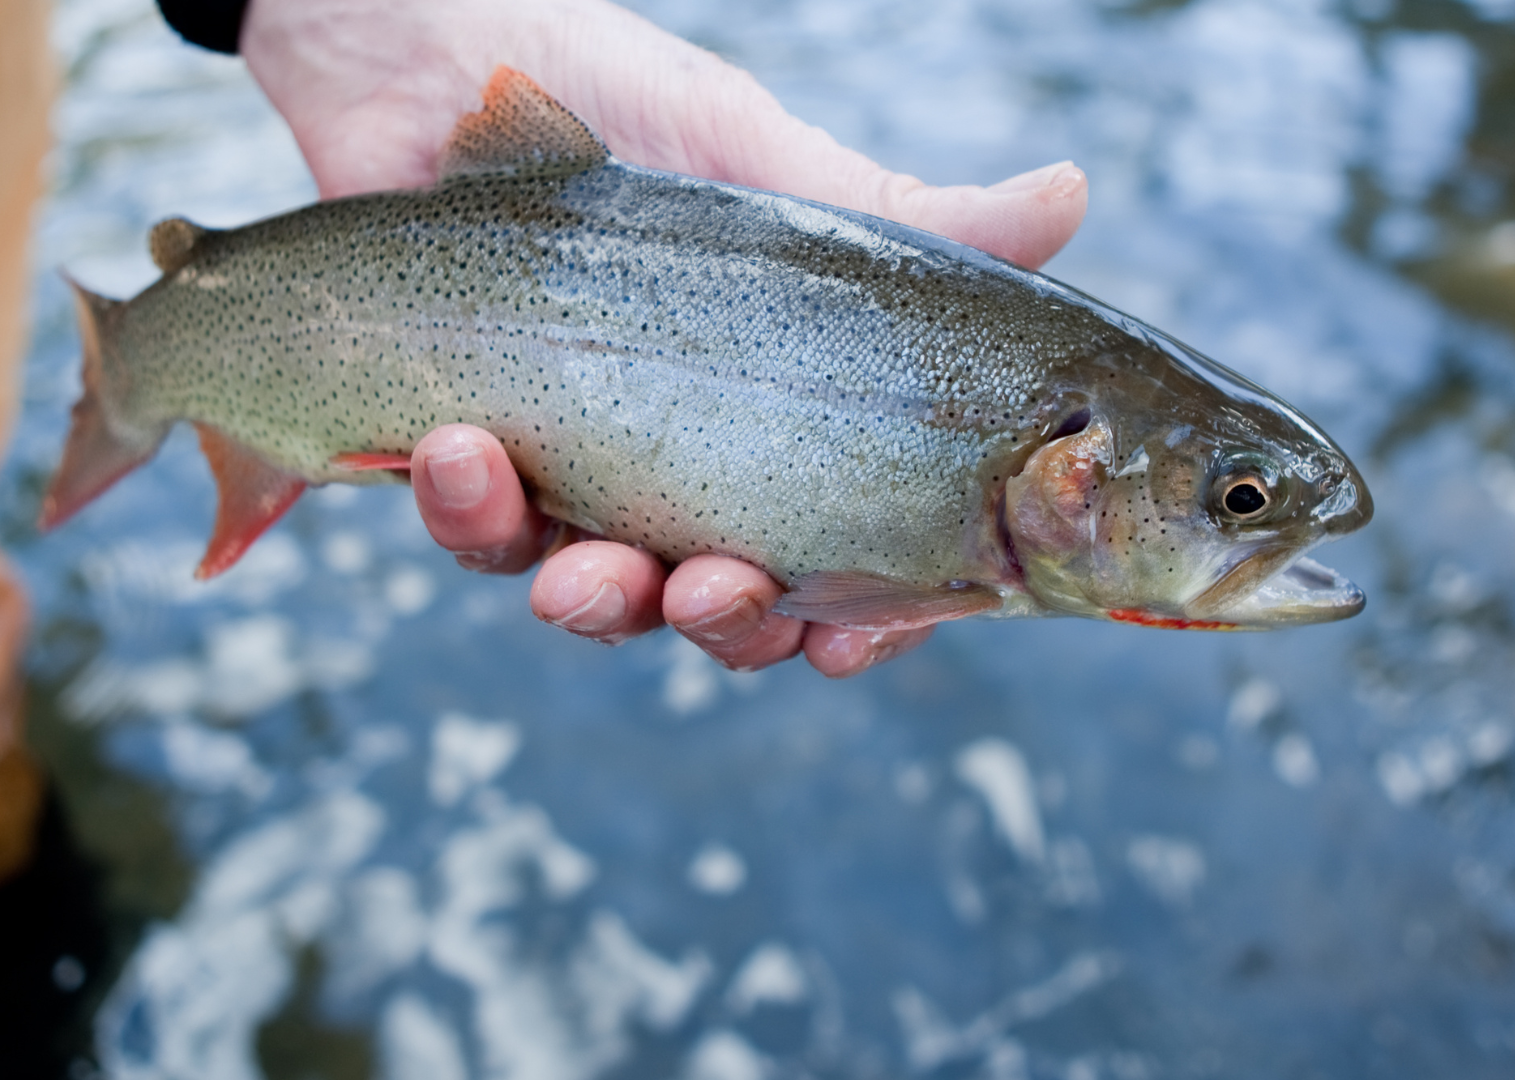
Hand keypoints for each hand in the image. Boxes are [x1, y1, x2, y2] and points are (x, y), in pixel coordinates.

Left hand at [241, 0, 1086, 675]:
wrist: (442, 53)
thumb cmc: (630, 108)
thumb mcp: (778, 171)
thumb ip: (915, 222)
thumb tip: (1072, 195)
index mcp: (783, 430)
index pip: (848, 562)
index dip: (861, 625)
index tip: (845, 644)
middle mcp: (686, 470)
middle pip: (724, 610)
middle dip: (722, 621)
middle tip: (712, 589)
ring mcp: (572, 477)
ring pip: (595, 599)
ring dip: (594, 599)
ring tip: (580, 557)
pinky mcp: (460, 463)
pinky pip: (471, 534)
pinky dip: (469, 511)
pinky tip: (461, 448)